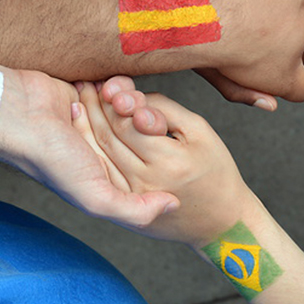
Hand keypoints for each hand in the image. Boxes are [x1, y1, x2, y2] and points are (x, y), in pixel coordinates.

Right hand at [0, 70, 176, 229]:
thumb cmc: (51, 159)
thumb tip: (175, 206)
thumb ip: (134, 210)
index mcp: (110, 176)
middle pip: (147, 132)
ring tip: (113, 98)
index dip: (156, 143)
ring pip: (136, 108)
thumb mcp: (95, 197)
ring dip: (130, 98)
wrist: (17, 113)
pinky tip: (104, 87)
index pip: (152, 163)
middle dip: (144, 117)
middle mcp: (106, 151)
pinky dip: (118, 85)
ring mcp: (100, 122)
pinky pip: (121, 88)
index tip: (150, 129)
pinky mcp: (93, 96)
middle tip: (132, 111)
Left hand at [73, 77, 253, 243]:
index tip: (109, 81)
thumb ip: (167, 111)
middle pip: (110, 137)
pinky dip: (89, 146)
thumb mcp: (201, 132)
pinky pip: (101, 171)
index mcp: (170, 161)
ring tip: (83, 97)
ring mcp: (132, 196)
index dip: (115, 99)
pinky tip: (84, 126)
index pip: (129, 123)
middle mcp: (146, 182)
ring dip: (87, 123)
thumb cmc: (216, 170)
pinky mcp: (125, 206)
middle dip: (96, 106)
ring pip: (101, 153)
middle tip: (88, 82)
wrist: (220, 222)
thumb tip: (134, 98)